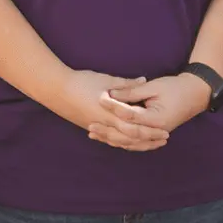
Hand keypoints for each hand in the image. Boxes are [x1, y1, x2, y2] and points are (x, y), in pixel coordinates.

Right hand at [54, 70, 171, 151]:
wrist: (57, 89)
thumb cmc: (82, 81)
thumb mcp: (107, 79)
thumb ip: (127, 83)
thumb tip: (144, 80)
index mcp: (110, 113)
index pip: (135, 127)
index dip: (151, 130)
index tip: (165, 130)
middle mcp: (104, 124)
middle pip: (130, 138)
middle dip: (148, 140)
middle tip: (163, 139)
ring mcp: (97, 128)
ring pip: (120, 142)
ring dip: (137, 143)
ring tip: (151, 143)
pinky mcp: (91, 127)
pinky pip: (110, 139)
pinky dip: (122, 142)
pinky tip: (130, 141)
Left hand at [91, 73, 211, 143]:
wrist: (195, 94)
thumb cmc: (176, 87)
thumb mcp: (154, 86)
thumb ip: (133, 90)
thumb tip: (112, 93)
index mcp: (156, 118)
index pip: (130, 115)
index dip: (114, 107)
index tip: (100, 99)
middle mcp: (156, 130)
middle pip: (127, 134)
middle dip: (107, 130)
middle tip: (90, 125)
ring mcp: (156, 134)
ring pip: (130, 142)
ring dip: (111, 139)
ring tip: (94, 135)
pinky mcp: (154, 134)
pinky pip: (136, 143)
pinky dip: (121, 142)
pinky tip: (109, 139)